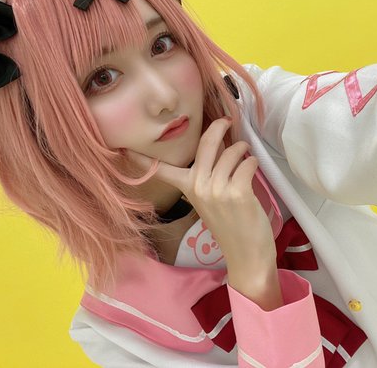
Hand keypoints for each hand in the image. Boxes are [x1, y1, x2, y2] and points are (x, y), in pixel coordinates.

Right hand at [125, 117, 276, 269]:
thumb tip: (219, 145)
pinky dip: (252, 162)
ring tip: (245, 153)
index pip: (161, 171)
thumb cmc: (231, 227)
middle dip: (218, 126)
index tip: (124, 149)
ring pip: (231, 152)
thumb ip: (208, 176)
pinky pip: (246, 163)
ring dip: (242, 148)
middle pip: (205, 144)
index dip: (142, 159)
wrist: (246, 255)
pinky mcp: (237, 192)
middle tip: (226, 121)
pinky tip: (252, 167)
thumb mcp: (209, 201)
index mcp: (187, 189)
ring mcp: (216, 189)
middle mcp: (198, 187)